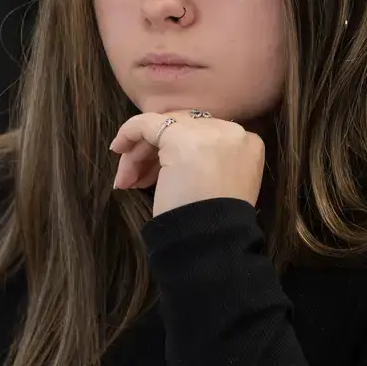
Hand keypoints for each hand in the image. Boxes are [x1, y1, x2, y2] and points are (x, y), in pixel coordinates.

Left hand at [110, 111, 265, 216]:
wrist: (212, 242)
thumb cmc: (212, 224)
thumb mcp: (219, 185)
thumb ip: (207, 161)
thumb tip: (172, 152)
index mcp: (249, 143)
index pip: (203, 134)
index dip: (175, 150)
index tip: (155, 175)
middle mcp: (232, 131)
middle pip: (183, 127)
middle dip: (155, 151)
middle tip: (134, 178)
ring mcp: (208, 132)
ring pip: (165, 128)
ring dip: (141, 153)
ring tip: (126, 181)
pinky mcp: (181, 137)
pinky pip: (147, 124)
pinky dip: (129, 132)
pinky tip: (117, 148)